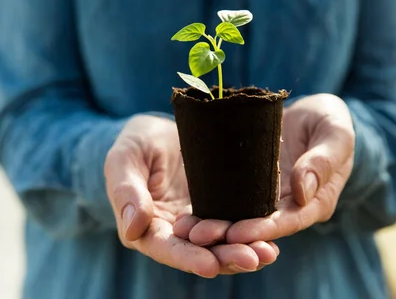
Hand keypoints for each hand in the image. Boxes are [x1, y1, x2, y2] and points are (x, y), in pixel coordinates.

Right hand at [104, 115, 278, 277]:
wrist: (158, 131)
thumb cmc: (134, 143)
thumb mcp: (123, 159)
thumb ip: (126, 192)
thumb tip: (133, 228)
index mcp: (147, 227)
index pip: (167, 248)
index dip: (187, 257)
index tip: (210, 264)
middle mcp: (175, 231)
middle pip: (200, 252)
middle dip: (226, 257)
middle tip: (253, 258)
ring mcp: (199, 222)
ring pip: (222, 243)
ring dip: (245, 250)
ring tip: (268, 252)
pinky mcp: (219, 208)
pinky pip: (236, 223)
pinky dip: (252, 231)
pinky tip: (272, 235)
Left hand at [175, 94, 354, 244]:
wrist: (313, 113)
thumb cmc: (330, 121)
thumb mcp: (335, 134)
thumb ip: (324, 161)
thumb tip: (303, 192)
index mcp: (315, 202)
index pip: (289, 221)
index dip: (263, 230)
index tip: (237, 234)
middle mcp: (289, 207)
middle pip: (259, 227)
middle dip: (229, 234)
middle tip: (199, 236)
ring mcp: (268, 197)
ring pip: (240, 217)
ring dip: (214, 225)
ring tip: (185, 229)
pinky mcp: (249, 185)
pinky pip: (229, 198)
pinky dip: (210, 206)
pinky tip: (186, 212)